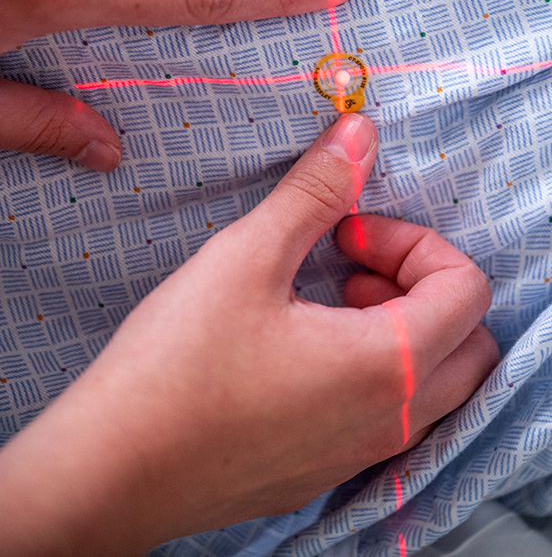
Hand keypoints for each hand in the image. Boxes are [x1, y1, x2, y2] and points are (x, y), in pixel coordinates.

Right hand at [0, 114, 498, 556]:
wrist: (112, 468)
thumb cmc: (178, 361)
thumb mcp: (249, 256)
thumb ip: (316, 191)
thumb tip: (360, 133)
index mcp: (386, 366)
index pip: (466, 289)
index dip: (413, 241)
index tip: (346, 234)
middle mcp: (389, 420)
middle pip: (469, 343)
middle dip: (424, 286)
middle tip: (354, 266)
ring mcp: (359, 455)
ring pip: (434, 384)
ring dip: (403, 327)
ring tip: (328, 301)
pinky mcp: (325, 471)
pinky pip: (389, 416)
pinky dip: (376, 369)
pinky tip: (302, 348)